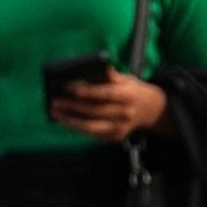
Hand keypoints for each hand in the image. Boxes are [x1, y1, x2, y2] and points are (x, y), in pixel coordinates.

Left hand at [48, 72, 168, 141]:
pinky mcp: (114, 137)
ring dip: (70, 120)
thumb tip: (90, 69)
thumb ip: (109, 76)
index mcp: (129, 95)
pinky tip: (66, 120)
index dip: (87, 91)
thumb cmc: (131, 91)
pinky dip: (77, 127)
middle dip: (73, 106)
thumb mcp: (126, 79)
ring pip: (91, 126)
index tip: (69, 88)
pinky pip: (92, 134)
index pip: (106, 93)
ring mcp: (121, 128)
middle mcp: (126, 113)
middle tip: (55, 101)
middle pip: (95, 111)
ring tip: (56, 113)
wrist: (150, 110)